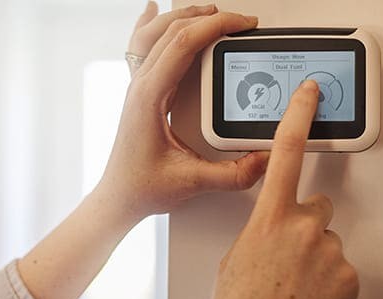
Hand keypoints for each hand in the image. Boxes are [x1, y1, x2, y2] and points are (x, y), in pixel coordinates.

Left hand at [96, 8, 266, 218]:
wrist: (118, 196)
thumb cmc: (142, 186)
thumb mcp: (191, 182)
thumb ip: (232, 174)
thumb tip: (265, 160)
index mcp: (149, 97)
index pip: (183, 44)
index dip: (215, 27)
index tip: (242, 24)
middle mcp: (140, 86)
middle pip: (171, 32)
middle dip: (208, 18)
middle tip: (240, 22)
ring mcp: (137, 87)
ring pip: (155, 35)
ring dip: (183, 17)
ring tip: (210, 11)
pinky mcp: (140, 93)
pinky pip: (140, 48)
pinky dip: (149, 26)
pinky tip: (151, 14)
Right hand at [211, 81, 359, 298]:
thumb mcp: (238, 255)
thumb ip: (261, 230)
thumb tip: (274, 229)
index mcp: (269, 217)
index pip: (285, 152)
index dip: (298, 116)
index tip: (309, 94)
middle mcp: (303, 227)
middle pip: (316, 206)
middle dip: (305, 222)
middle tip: (287, 251)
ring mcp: (329, 251)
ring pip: (327, 238)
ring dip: (314, 254)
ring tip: (295, 280)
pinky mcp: (349, 275)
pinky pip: (340, 265)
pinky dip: (329, 276)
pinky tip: (309, 291)